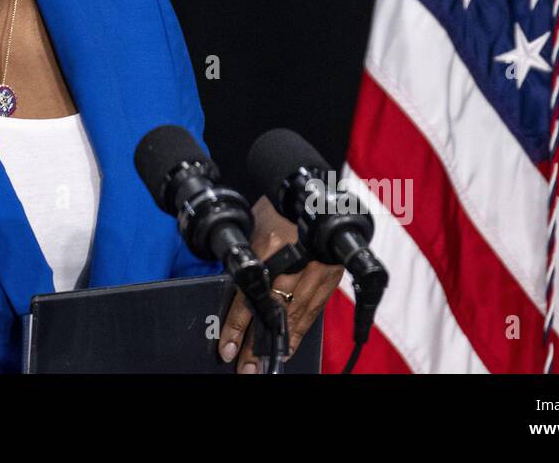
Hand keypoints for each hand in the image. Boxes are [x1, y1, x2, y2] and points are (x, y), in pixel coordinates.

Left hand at [217, 195, 343, 372]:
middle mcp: (297, 261)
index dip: (237, 325)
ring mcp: (319, 270)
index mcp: (271, 246)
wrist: (313, 191)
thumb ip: (246, 259)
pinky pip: (315, 311)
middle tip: (244, 367)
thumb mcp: (254, 227)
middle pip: (274, 313)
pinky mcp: (332, 276)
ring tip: (262, 365)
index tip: (226, 347)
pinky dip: (301, 331)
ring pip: (296, 317)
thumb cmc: (277, 205)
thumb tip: (234, 291)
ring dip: (279, 344)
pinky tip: (289, 347)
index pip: (249, 295)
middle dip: (257, 345)